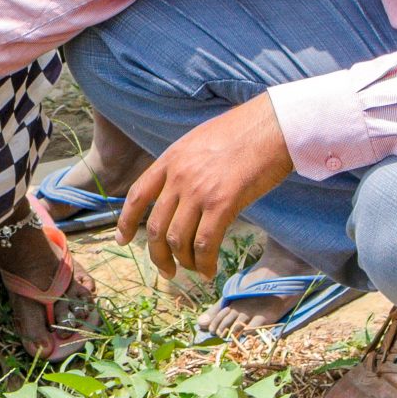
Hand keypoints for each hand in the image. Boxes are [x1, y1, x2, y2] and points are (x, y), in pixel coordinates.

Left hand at [114, 93, 294, 280]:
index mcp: (171, 159)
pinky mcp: (223, 204)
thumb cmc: (245, 133)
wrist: (273, 126)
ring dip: (183, 262)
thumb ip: (185, 166)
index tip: (122, 240)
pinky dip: (204, 263)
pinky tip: (209, 271)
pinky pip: (204, 244)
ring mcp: (199, 191)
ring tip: (193, 269)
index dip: (126, 222)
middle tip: (167, 271)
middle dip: (158, 256)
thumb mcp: (200, 141)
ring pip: (177, 240)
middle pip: (155, 227)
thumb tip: (181, 193)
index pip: (138, 195)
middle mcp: (179, 176)